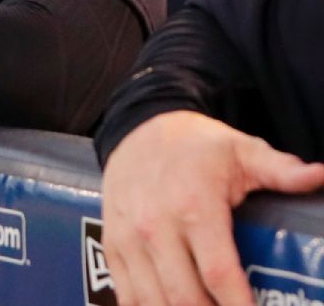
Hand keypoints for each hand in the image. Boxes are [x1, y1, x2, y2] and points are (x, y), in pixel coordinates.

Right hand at [102, 111, 323, 305]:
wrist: (137, 128)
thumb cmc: (195, 145)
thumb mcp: (242, 151)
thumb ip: (281, 170)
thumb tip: (320, 176)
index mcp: (193, 206)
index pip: (218, 273)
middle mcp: (155, 226)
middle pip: (184, 296)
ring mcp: (128, 238)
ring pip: (152, 302)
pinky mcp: (112, 245)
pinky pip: (127, 295)